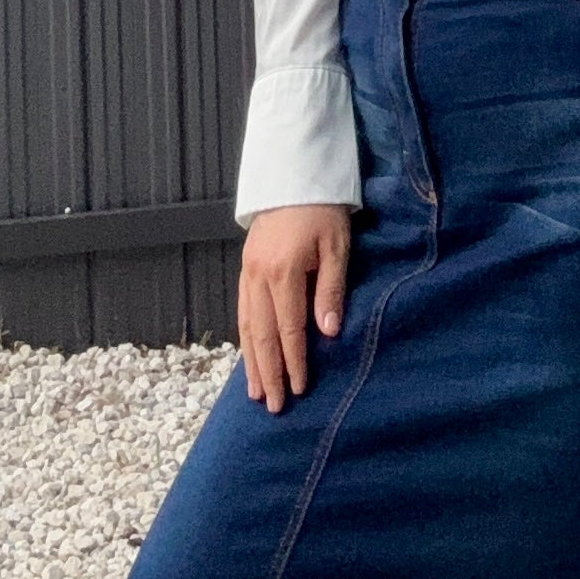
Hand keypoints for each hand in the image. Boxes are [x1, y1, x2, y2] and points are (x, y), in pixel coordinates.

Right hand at [238, 203, 350, 412]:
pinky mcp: (245, 265)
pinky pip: (241, 309)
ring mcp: (248, 270)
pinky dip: (244, 337)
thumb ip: (331, 291)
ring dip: (251, 361)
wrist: (294, 173)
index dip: (295, 361)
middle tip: (273, 405)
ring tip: (255, 391)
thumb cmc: (323, 210)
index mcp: (284, 271)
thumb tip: (329, 334)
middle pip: (262, 334)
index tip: (299, 390)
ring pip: (246, 325)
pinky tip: (248, 355)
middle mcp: (259, 275)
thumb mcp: (337, 247)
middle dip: (269, 371)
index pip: (289, 328)